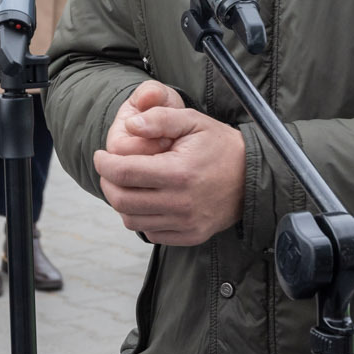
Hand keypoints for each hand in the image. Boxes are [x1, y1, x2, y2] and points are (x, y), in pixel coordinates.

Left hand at [93, 80, 245, 246]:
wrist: (252, 176)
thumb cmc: (220, 145)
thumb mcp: (193, 121)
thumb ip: (160, 118)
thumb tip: (130, 124)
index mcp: (179, 173)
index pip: (124, 173)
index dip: (104, 163)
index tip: (101, 156)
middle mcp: (181, 203)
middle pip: (122, 200)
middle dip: (107, 183)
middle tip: (109, 170)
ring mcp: (186, 223)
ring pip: (132, 220)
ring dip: (121, 202)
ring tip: (125, 184)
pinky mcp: (191, 235)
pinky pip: (151, 233)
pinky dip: (141, 218)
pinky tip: (146, 200)